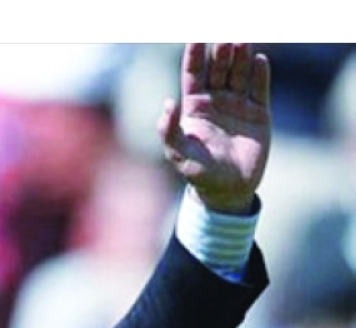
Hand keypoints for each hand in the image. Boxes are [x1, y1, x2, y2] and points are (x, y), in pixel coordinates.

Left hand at [158, 43, 271, 214]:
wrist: (228, 190)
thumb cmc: (198, 173)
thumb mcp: (178, 154)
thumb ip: (169, 130)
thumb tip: (167, 103)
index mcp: (194, 107)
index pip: (193, 73)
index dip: (194, 54)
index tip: (196, 35)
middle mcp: (216, 101)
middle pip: (218, 69)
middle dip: (221, 52)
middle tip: (225, 36)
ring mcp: (238, 105)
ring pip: (239, 73)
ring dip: (240, 57)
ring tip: (242, 41)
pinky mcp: (259, 114)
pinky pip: (260, 89)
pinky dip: (261, 74)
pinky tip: (260, 60)